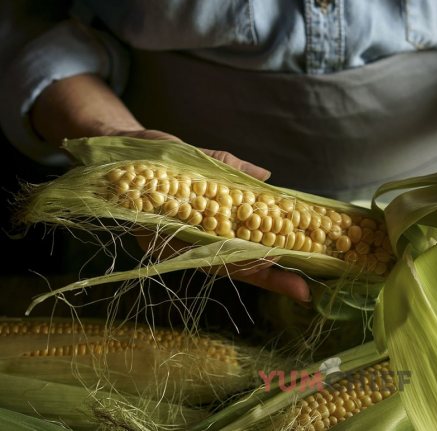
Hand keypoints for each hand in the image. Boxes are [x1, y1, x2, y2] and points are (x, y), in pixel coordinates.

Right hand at [31, 74, 308, 301]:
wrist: (123, 155)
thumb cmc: (148, 155)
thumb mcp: (182, 154)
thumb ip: (225, 164)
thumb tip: (265, 175)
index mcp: (174, 231)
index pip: (220, 255)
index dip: (251, 264)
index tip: (278, 267)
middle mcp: (185, 242)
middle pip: (233, 266)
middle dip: (270, 278)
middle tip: (303, 291)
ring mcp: (194, 240)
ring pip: (234, 262)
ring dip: (267, 271)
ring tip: (301, 280)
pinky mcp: (202, 229)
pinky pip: (231, 246)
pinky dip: (256, 249)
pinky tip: (282, 251)